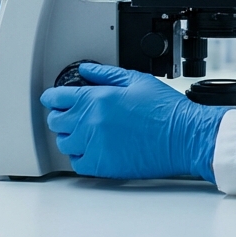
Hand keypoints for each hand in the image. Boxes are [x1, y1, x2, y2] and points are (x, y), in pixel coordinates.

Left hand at [39, 63, 229, 181]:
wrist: (183, 137)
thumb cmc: (166, 110)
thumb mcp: (137, 81)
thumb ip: (106, 74)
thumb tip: (86, 71)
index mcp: (98, 99)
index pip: (59, 97)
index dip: (52, 97)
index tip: (53, 98)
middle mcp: (92, 123)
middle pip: (56, 121)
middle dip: (60, 115)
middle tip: (70, 114)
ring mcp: (95, 146)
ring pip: (64, 143)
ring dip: (69, 136)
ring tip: (83, 132)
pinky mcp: (103, 165)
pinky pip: (77, 163)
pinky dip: (80, 156)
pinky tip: (91, 148)